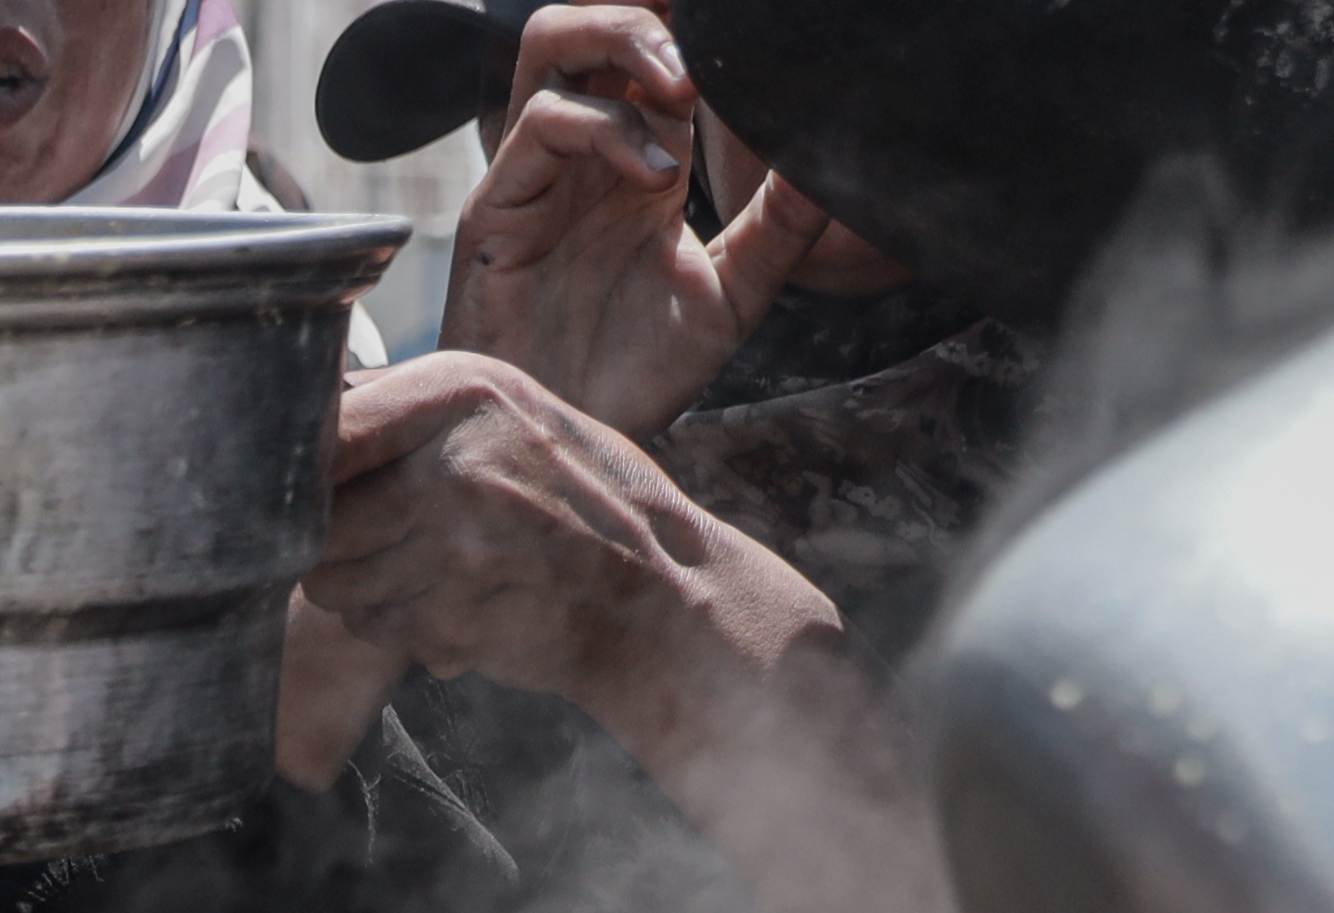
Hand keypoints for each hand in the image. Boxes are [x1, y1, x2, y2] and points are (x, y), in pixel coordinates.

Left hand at [307, 347, 818, 744]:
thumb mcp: (505, 410)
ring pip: (332, 582)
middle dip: (334, 541)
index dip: (300, 472)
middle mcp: (452, 462)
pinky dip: (399, 626)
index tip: (306, 488)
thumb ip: (405, 411)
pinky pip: (373, 627)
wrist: (660, 592)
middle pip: (315, 520)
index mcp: (459, 391)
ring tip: (431, 570)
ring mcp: (454, 548)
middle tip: (387, 540)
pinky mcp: (455, 618)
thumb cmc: (576, 495)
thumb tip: (299, 420)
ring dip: (362, 589)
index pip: (324, 432)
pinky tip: (457, 603)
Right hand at [437, 10, 826, 443]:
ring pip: (552, 42)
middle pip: (589, 21)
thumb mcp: (731, 296)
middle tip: (710, 47)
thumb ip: (779, 227)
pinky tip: (658, 179)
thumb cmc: (635, 379)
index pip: (651, 46)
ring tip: (685, 87)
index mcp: (633, 158)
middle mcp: (579, 152)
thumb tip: (837, 161)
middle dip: (648, 10)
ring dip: (625, 39)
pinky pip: (541, 124)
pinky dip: (607, 130)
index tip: (753, 33)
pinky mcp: (496, 209)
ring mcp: (533, 175)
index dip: (690, 25)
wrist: (569, 446)